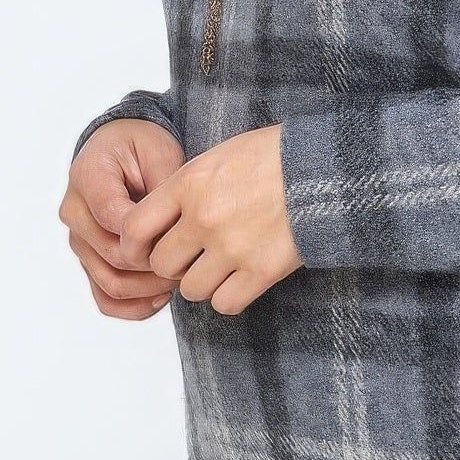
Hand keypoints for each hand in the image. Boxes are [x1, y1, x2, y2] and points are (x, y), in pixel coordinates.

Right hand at [60, 118, 186, 318]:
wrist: (123, 149)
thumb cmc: (142, 146)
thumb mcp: (159, 152)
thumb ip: (164, 188)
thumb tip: (174, 231)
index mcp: (87, 178)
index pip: (115, 220)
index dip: (151, 236)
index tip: (184, 237)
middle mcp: (75, 212)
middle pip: (113, 256)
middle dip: (156, 265)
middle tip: (193, 263)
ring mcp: (80, 239)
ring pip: (109, 283)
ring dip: (148, 289)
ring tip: (180, 280)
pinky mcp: (89, 260)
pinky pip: (104, 298)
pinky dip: (133, 306)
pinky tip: (162, 298)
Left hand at [116, 123, 302, 316]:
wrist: (326, 167)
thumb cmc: (275, 155)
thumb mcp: (220, 155)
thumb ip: (186, 186)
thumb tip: (163, 218)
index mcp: (189, 184)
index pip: (134, 228)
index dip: (134, 246)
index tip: (143, 251)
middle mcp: (204, 217)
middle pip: (162, 264)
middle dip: (173, 264)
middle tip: (191, 257)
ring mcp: (232, 247)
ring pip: (191, 289)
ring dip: (201, 282)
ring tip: (219, 267)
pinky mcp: (262, 271)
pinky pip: (225, 304)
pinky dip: (228, 298)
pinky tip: (239, 281)